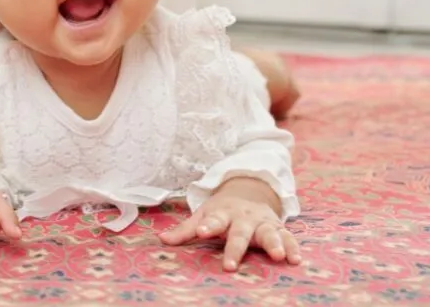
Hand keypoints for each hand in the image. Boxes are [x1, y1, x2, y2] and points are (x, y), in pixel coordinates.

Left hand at [159, 177, 300, 270]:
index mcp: (223, 214)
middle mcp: (244, 218)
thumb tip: (161, 240)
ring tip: (279, 256)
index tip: (202, 232)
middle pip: (240, 233)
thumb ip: (185, 230)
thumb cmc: (222, 210)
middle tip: (230, 265)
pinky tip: (296, 259)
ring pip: (269, 233)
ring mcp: (262, 222)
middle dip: (236, 248)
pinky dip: (293, 247)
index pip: (214, 220)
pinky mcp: (278, 228)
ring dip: (274, 244)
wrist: (249, 190)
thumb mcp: (203, 214)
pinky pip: (288, 237)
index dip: (208, 225)